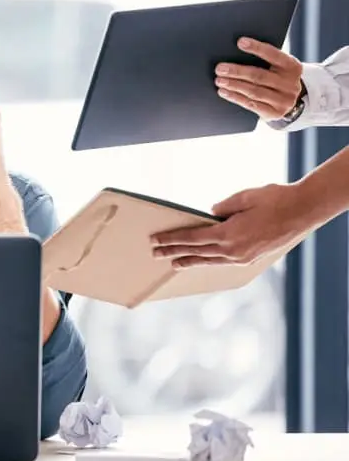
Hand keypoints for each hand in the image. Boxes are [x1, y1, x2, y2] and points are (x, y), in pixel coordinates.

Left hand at [150, 183, 311, 268]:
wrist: (304, 210)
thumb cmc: (275, 199)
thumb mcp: (243, 197)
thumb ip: (222, 208)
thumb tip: (209, 215)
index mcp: (228, 234)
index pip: (192, 239)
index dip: (172, 240)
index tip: (156, 240)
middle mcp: (234, 250)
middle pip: (196, 252)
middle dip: (174, 252)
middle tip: (155, 253)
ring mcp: (243, 257)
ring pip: (210, 260)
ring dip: (190, 261)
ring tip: (174, 263)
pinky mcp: (251, 259)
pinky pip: (223, 262)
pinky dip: (209, 261)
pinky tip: (202, 260)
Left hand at [214, 37, 303, 119]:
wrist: (288, 102)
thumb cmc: (276, 78)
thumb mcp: (277, 67)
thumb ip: (264, 60)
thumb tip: (235, 52)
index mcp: (292, 66)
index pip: (274, 55)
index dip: (257, 48)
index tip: (240, 42)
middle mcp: (290, 84)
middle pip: (259, 76)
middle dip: (237, 71)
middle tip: (220, 68)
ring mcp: (283, 100)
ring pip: (254, 91)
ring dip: (234, 85)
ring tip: (219, 80)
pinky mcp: (274, 113)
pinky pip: (251, 105)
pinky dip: (235, 97)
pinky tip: (224, 92)